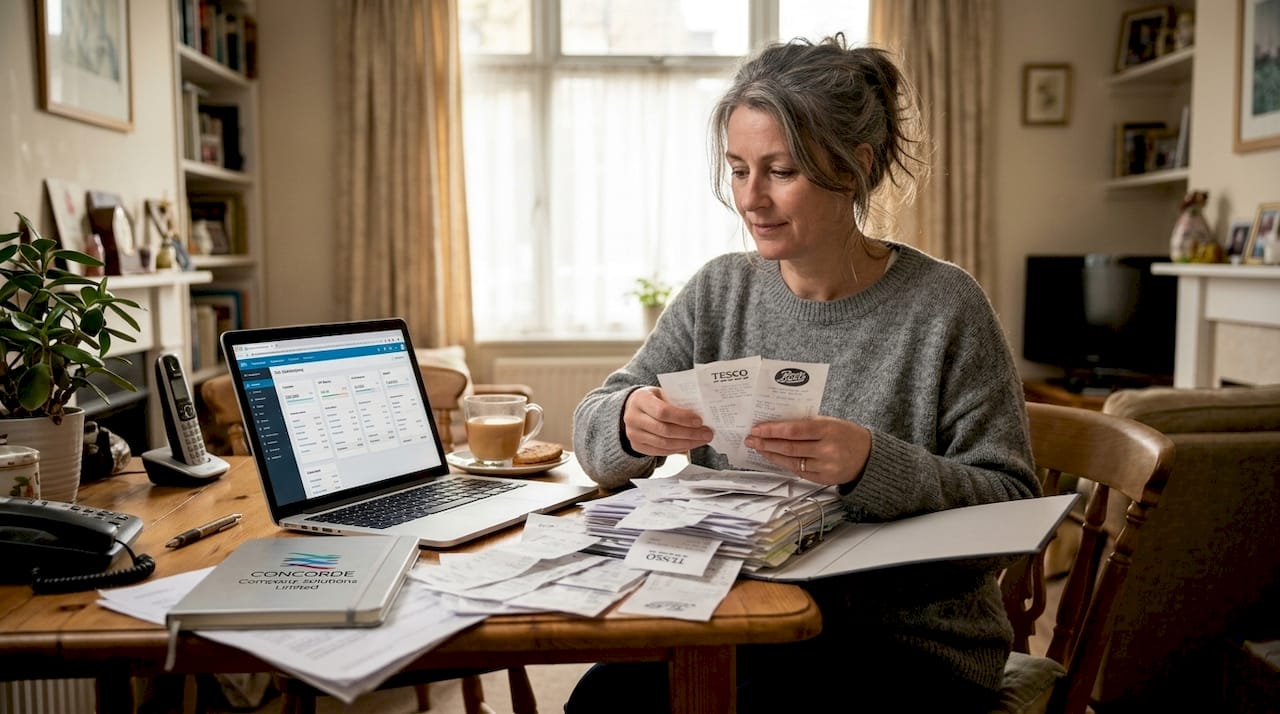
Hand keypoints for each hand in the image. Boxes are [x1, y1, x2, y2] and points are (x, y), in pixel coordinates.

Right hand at [623, 387, 713, 455]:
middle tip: (707, 433)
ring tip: (702, 440)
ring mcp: (633, 434)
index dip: (682, 418)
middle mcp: (633, 418)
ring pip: (664, 444)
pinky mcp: (637, 446)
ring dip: (687, 443)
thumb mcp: (662, 393)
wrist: (633, 408)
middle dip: (689, 433)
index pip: (663, 412)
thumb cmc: (653, 399)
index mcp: (640, 399)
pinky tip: (690, 445)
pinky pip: (661, 452)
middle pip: (664, 430)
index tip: (699, 421)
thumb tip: (700, 414)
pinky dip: (678, 449)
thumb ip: (676, 401)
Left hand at [744, 416, 869, 486]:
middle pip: (789, 447)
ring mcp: (825, 467)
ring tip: (758, 447)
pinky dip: (784, 464)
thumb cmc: (849, 434)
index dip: (772, 430)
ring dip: (771, 454)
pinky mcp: (823, 479)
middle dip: (766, 443)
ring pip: (791, 462)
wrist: (870, 457)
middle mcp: (826, 450)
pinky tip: (774, 457)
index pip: (794, 430)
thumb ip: (808, 423)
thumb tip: (779, 424)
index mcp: (828, 430)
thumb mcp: (832, 422)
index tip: (757, 428)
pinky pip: (799, 471)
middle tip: (751, 439)